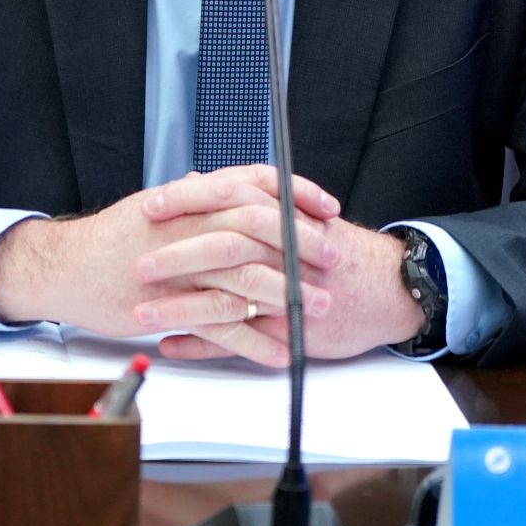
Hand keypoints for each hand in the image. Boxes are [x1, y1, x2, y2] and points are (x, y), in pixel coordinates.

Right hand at [0, 165, 342, 360]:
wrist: (65, 267)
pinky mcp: (169, 306)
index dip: (296, 193)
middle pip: (259, 229)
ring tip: (317, 309)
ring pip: (246, 278)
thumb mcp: (155, 207)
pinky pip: (221, 325)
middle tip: (333, 259)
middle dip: (302, 244)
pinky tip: (278, 350)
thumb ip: (191, 198)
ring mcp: (180, 267)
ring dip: (288, 294)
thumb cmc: (111, 239)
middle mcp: (190, 226)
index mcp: (191, 200)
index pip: (255, 183)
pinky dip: (254, 340)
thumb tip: (213, 183)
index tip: (327, 208)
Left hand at [158, 212, 425, 366]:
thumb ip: (246, 197)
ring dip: (179, 308)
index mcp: (284, 215)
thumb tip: (196, 180)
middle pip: (225, 247)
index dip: (189, 202)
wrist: (387, 288)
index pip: (231, 197)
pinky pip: (238, 342)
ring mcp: (286, 293)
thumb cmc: (335, 250)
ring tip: (139, 316)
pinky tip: (170, 344)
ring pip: (225, 300)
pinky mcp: (288, 330)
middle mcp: (285, 251)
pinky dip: (201, 345)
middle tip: (138, 264)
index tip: (151, 206)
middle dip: (177, 256)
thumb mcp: (295, 213)